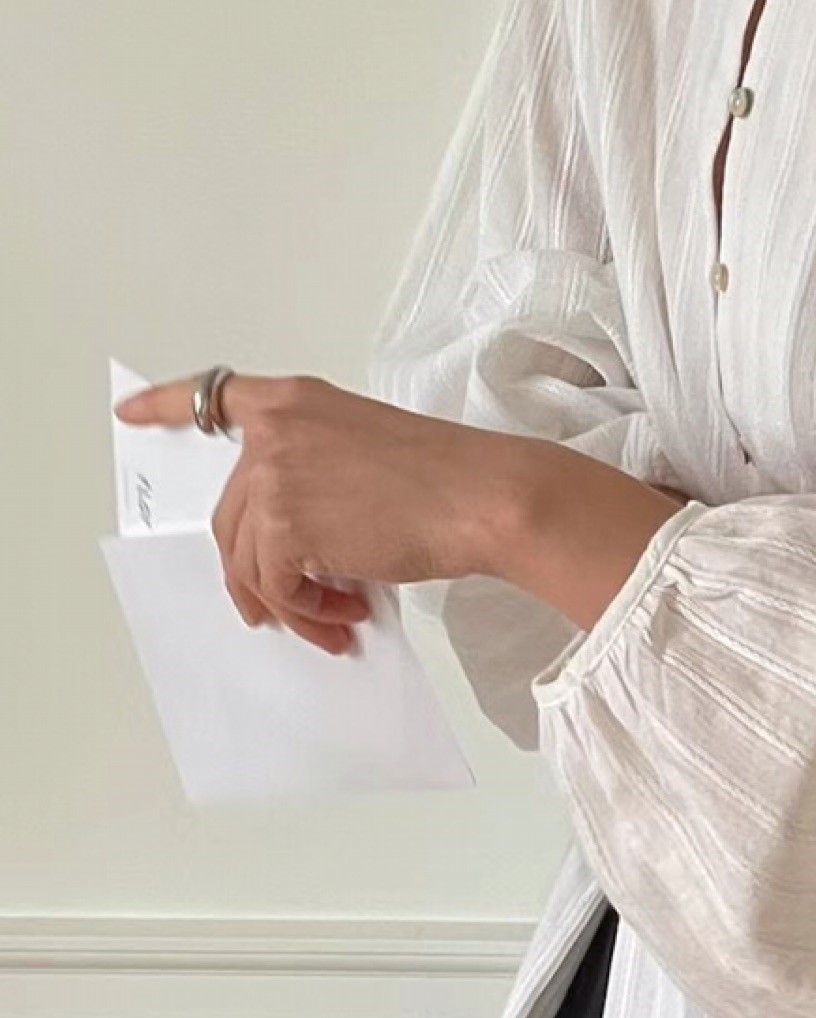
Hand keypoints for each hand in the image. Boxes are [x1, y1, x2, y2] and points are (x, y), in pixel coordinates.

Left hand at [112, 370, 517, 652]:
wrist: (481, 498)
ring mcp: (275, 477)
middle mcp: (275, 434)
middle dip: (254, 572)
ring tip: (332, 620)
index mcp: (296, 403)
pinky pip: (273, 585)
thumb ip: (318, 472)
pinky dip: (305, 610)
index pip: (215, 396)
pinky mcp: (285, 524)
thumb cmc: (449, 481)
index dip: (165, 405)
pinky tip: (343, 614)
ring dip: (289, 603)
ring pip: (248, 559)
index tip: (132, 414)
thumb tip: (298, 544)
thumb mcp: (369, 449)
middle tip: (286, 608)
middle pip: (232, 515)